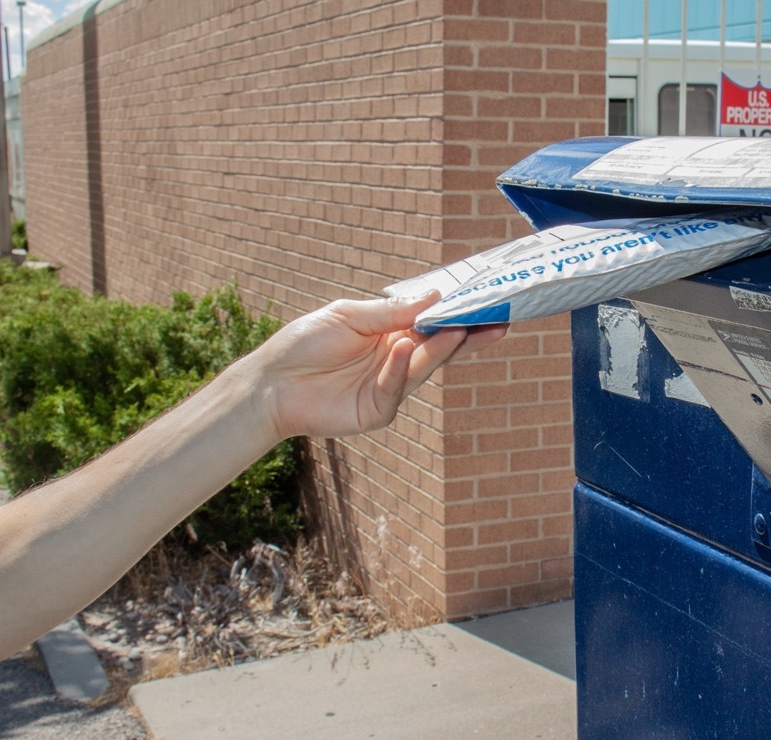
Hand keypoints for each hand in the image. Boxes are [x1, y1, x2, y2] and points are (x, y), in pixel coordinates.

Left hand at [250, 292, 507, 439]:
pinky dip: (398, 369)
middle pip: (440, 347)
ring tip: (458, 330)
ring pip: (423, 367)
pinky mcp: (377, 411)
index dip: (460, 315)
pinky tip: (400, 349)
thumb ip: (391, 311)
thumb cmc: (305, 342)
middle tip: (498, 323)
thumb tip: (435, 296)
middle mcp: (396, 360)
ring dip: (441, 348)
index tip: (488, 303)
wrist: (271, 383)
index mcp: (392, 333)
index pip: (433, 323)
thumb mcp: (349, 315)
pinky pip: (394, 388)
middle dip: (469, 335)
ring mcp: (390, 387)